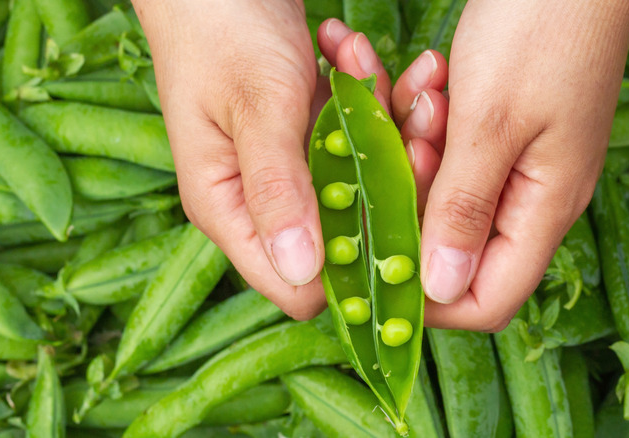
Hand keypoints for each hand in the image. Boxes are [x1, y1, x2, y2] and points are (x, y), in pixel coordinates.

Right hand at [132, 0, 447, 319]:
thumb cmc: (220, 29)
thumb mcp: (255, 107)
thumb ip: (276, 188)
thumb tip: (300, 270)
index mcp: (229, 209)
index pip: (296, 284)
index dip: (354, 272)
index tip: (405, 225)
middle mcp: (262, 199)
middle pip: (344, 231)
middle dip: (386, 179)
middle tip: (409, 121)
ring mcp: (291, 166)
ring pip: (361, 178)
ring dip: (379, 120)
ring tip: (362, 58)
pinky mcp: (311, 135)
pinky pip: (357, 135)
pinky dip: (365, 94)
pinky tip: (348, 48)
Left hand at [420, 0, 628, 330]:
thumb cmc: (542, 28)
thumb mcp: (490, 123)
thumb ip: (463, 210)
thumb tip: (440, 288)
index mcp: (544, 209)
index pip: (487, 299)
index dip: (429, 296)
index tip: (379, 258)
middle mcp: (533, 197)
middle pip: (453, 244)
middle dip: (411, 200)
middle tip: (402, 141)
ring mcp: (518, 162)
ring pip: (443, 191)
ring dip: (415, 148)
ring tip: (424, 92)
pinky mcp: (501, 130)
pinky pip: (448, 149)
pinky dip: (427, 122)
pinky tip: (431, 76)